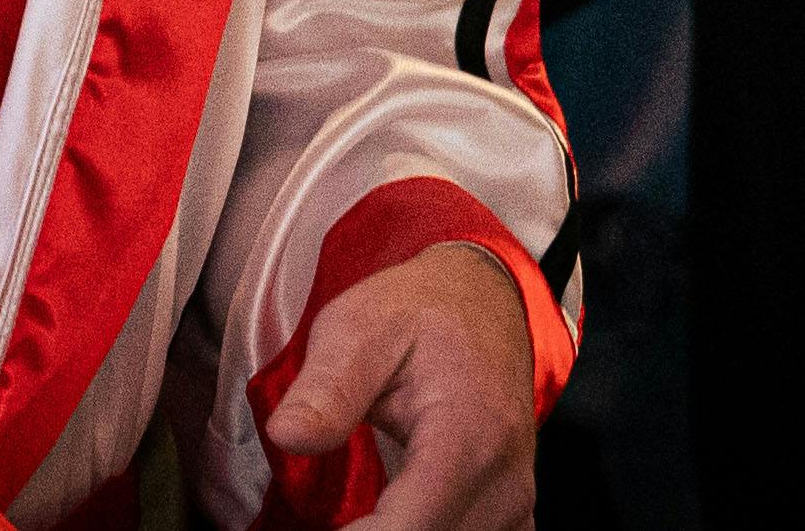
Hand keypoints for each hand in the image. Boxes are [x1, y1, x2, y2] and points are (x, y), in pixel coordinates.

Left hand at [261, 243, 537, 530]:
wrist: (484, 298)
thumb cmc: (421, 311)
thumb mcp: (359, 327)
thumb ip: (328, 387)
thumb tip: (287, 435)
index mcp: (466, 434)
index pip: (411, 529)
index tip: (325, 525)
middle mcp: (503, 479)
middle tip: (330, 512)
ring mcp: (517, 500)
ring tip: (354, 516)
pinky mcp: (516, 510)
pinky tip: (394, 520)